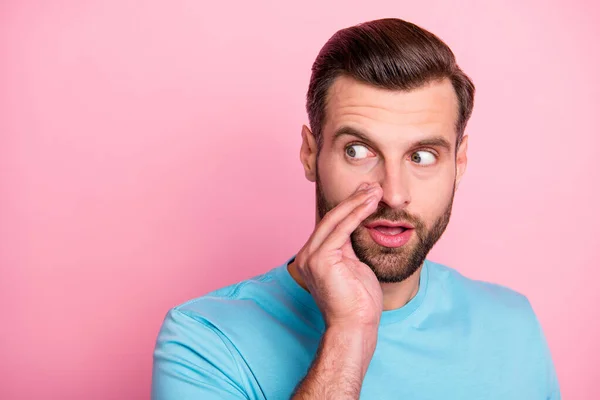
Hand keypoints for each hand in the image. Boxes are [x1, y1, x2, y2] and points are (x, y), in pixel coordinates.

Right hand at [294, 182, 383, 330]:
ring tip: (374, 190)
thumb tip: (356, 226)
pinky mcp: (321, 259)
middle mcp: (308, 254)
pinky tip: (369, 203)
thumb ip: (349, 247)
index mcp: (314, 255)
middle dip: (353, 199)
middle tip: (371, 185)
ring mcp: (311, 256)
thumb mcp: (353, 266)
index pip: (331, 224)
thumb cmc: (358, 301)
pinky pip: (341, 230)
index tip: (366, 192)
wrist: (355, 326)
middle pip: (331, 218)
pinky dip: (356, 214)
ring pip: (335, 220)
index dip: (349, 206)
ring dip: (356, 202)